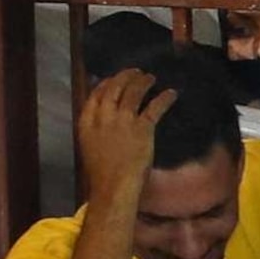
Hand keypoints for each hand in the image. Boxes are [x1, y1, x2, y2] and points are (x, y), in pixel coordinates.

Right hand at [76, 69, 176, 203]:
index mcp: (87, 122)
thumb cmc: (100, 173)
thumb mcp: (90, 146)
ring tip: (150, 78)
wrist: (113, 186)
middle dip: (125, 76)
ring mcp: (124, 120)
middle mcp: (104, 116)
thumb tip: (105, 118)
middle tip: (135, 72)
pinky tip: (171, 93)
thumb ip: (96, 129)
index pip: (96, 94)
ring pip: (134, 92)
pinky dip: (165, 98)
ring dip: (143, 82)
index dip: (106, 83)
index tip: (112, 79)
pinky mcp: (143, 127)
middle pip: (115, 87)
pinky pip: (155, 107)